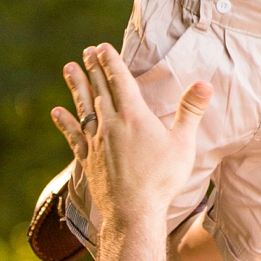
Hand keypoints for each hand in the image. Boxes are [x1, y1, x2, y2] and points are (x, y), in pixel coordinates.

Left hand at [52, 47, 210, 232]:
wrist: (133, 212)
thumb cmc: (161, 179)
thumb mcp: (183, 144)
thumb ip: (190, 111)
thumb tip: (204, 84)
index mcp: (133, 116)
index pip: (119, 80)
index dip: (110, 62)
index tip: (101, 47)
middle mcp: (110, 124)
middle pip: (100, 89)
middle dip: (93, 68)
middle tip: (87, 51)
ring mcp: (96, 142)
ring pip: (84, 107)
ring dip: (77, 86)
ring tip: (69, 68)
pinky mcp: (88, 159)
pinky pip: (73, 136)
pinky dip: (65, 122)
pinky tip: (57, 112)